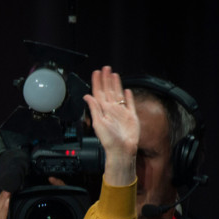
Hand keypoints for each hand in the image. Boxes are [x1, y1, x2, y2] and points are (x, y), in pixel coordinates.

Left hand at [83, 66, 138, 186]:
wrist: (123, 150)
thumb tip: (87, 96)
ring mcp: (121, 112)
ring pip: (118, 94)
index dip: (97, 82)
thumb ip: (94, 108)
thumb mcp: (98, 123)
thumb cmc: (109, 140)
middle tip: (105, 68)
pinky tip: (126, 90)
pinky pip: (129, 103)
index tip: (96, 72)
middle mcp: (111, 109)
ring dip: (116, 84)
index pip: (99, 93)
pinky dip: (128, 96)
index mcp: (103, 110)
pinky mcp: (131, 116)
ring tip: (113, 74)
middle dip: (106, 79)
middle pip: (108, 91)